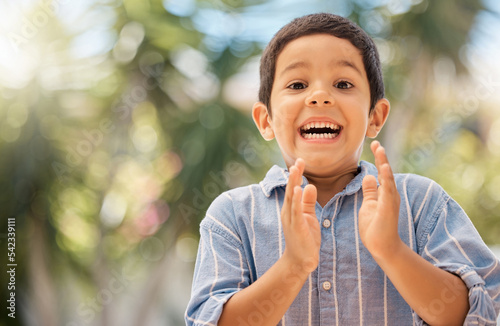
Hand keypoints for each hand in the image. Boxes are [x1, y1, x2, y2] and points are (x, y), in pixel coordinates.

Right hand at [281, 158, 320, 272]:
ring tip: (296, 169)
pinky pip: (296, 210)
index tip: (300, 161)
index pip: (293, 187)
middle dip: (294, 174)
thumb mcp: (308, 216)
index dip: (296, 174)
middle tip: (298, 160)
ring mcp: (291, 219)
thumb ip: (308, 201)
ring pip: (291, 197)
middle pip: (290, 189)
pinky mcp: (296, 226)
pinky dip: (296, 199)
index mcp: (291, 208)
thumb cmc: (304, 238)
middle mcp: (288, 211)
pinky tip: (298, 189)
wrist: (300, 260)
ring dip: (293, 183)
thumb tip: (310, 185)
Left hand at [359, 141, 402, 258]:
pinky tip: (383, 168)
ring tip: (380, 149)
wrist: (381, 247)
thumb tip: (369, 177)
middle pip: (386, 171)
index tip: (374, 144)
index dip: (378, 158)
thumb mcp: (369, 205)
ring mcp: (390, 200)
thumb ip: (371, 191)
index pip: (381, 172)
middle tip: (376, 142)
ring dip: (384, 163)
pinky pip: (388, 191)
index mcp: (384, 193)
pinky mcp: (388, 207)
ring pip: (389, 178)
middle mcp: (390, 194)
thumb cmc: (375, 228)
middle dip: (381, 157)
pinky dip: (386, 179)